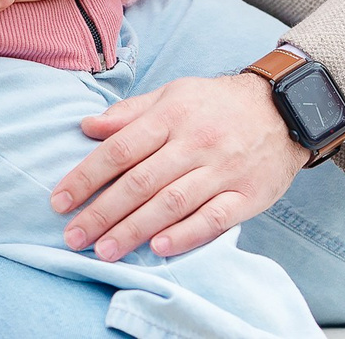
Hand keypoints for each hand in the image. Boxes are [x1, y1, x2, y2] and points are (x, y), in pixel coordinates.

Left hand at [50, 73, 306, 260]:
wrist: (285, 109)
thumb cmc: (218, 104)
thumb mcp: (173, 94)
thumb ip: (130, 113)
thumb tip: (87, 126)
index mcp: (171, 116)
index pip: (120, 149)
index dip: (86, 176)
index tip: (59, 201)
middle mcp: (194, 143)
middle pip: (140, 182)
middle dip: (102, 212)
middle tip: (73, 236)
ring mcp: (222, 170)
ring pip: (171, 203)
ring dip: (134, 229)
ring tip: (105, 250)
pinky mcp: (248, 195)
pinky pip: (214, 218)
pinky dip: (186, 234)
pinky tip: (159, 247)